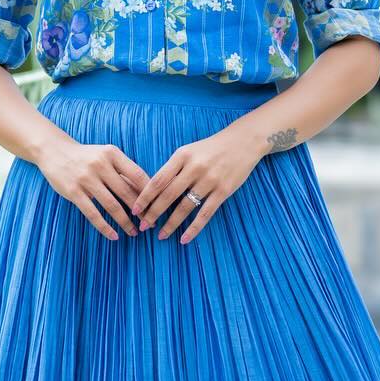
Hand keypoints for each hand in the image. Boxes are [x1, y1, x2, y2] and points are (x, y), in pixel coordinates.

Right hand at [33, 136, 149, 239]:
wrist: (54, 151)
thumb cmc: (86, 157)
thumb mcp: (105, 156)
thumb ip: (122, 172)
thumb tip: (145, 193)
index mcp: (112, 154)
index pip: (137, 175)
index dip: (149, 193)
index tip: (158, 206)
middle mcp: (100, 164)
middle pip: (127, 192)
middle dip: (141, 211)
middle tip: (150, 224)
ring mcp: (86, 178)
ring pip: (112, 205)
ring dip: (125, 222)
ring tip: (134, 232)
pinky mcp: (73, 192)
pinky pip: (93, 214)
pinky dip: (105, 227)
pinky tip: (114, 235)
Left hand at [131, 123, 264, 243]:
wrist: (244, 141)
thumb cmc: (211, 148)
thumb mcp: (188, 151)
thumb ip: (173, 168)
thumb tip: (152, 190)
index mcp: (182, 156)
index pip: (158, 180)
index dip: (145, 197)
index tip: (135, 210)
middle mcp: (194, 168)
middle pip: (168, 195)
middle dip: (153, 213)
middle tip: (143, 226)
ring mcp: (210, 180)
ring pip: (185, 207)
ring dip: (171, 223)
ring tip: (161, 235)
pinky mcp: (223, 191)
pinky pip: (205, 214)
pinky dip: (193, 228)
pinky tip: (184, 239)